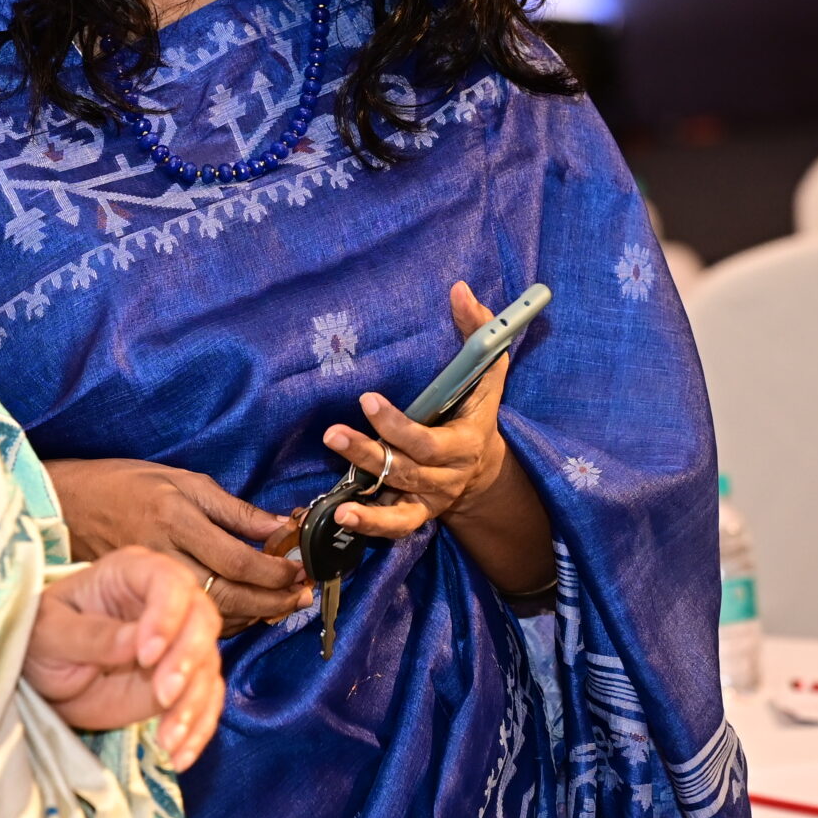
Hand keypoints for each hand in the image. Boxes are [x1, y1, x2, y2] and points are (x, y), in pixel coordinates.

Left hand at [24, 546, 224, 768]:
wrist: (42, 677)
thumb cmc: (42, 639)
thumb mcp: (51, 634)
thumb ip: (91, 636)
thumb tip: (136, 642)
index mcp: (131, 573)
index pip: (168, 582)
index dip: (167, 616)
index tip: (146, 655)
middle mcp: (165, 602)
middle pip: (201, 620)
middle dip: (188, 661)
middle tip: (163, 697)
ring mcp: (178, 642)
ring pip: (207, 664)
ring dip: (194, 704)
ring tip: (168, 740)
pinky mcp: (182, 681)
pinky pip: (205, 700)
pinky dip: (198, 728)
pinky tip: (180, 754)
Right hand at [43, 457, 311, 633]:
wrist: (67, 504)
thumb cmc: (125, 484)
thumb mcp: (182, 480)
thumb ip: (233, 509)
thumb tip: (281, 526)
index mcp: (176, 518)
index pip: (236, 559)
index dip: (274, 571)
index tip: (299, 569)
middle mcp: (163, 554)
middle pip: (227, 594)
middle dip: (272, 601)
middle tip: (301, 597)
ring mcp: (150, 583)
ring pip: (209, 613)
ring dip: (253, 615)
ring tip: (282, 607)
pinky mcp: (140, 600)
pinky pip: (188, 619)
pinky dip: (222, 621)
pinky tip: (244, 613)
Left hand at [322, 282, 512, 541]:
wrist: (484, 466)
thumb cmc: (476, 406)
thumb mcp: (486, 370)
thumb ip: (478, 331)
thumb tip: (459, 289)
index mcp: (465, 441)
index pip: (429, 440)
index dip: (397, 425)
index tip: (366, 399)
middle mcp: (448, 475)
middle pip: (408, 470)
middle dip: (370, 453)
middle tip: (331, 434)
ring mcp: (430, 499)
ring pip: (398, 502)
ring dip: (366, 500)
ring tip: (336, 502)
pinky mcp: (415, 516)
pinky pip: (394, 528)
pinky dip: (370, 526)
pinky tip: (342, 517)